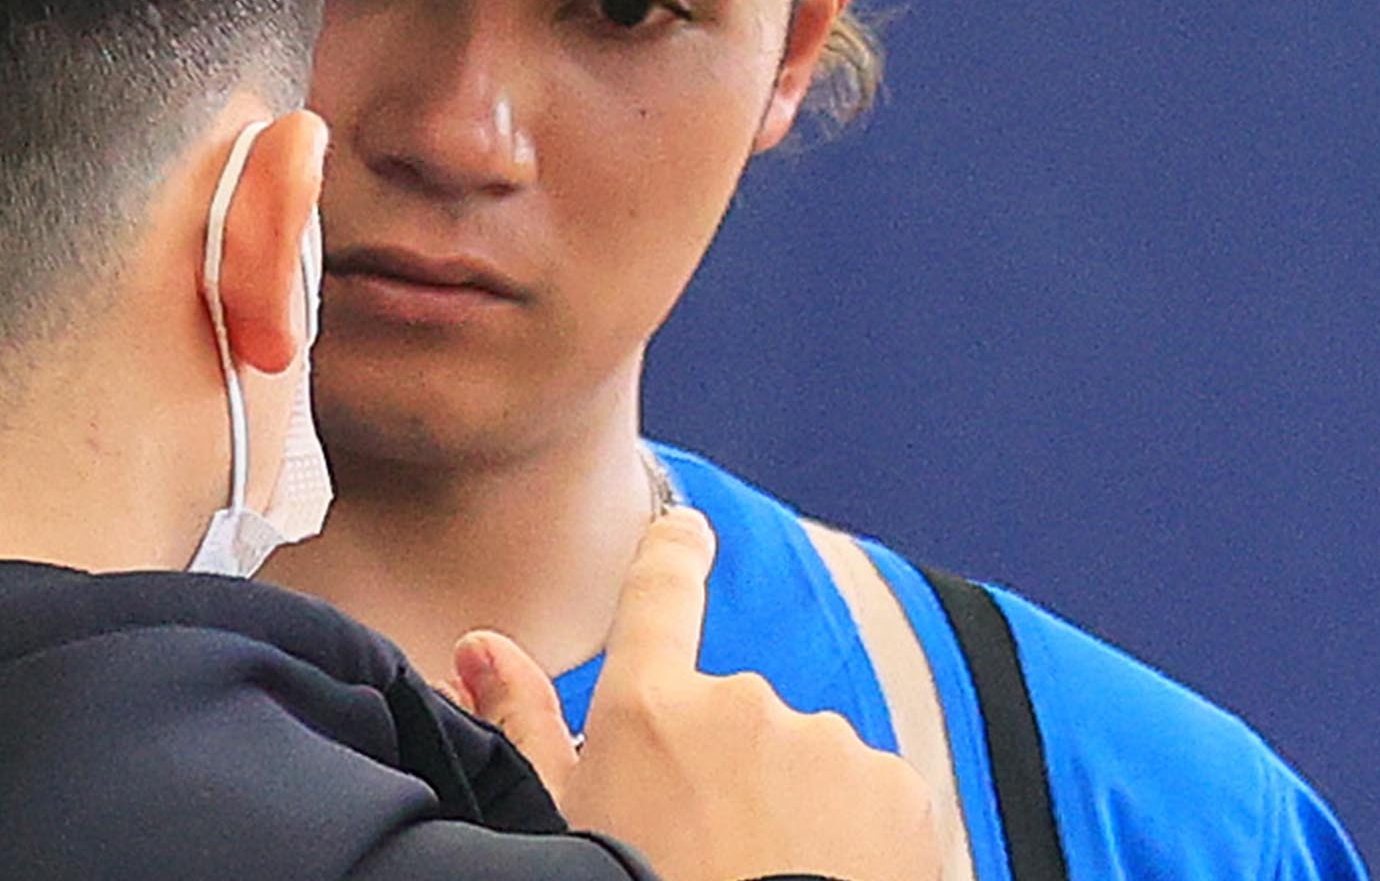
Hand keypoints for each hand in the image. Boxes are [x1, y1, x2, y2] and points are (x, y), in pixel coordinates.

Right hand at [458, 508, 937, 880]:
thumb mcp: (561, 827)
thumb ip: (525, 727)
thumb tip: (480, 646)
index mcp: (650, 712)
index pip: (660, 597)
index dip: (671, 557)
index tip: (685, 533)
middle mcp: (745, 705)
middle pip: (735, 718)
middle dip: (726, 769)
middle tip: (702, 851)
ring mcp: (830, 744)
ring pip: (806, 762)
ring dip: (791, 808)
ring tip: (761, 877)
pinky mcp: (899, 790)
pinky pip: (870, 801)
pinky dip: (853, 840)